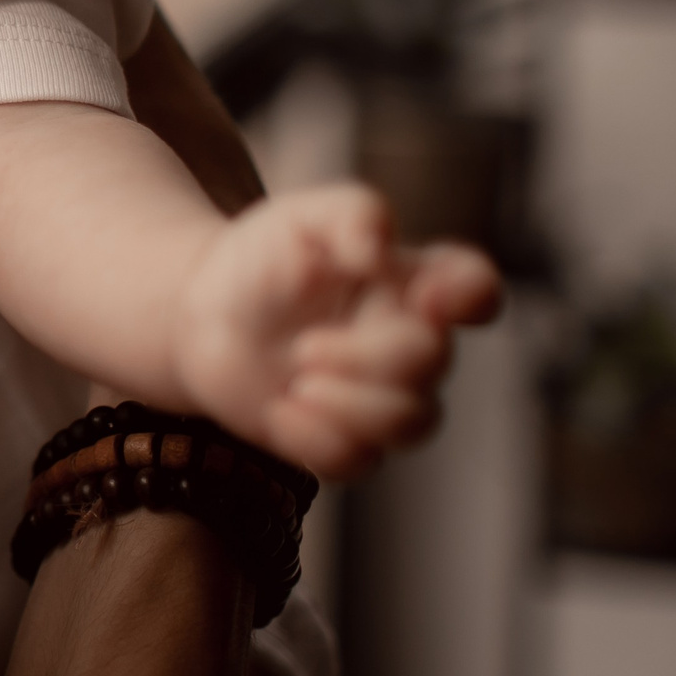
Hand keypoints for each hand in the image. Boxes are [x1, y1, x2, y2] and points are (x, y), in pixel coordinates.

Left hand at [172, 184, 502, 479]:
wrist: (201, 312)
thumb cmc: (262, 256)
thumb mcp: (300, 218)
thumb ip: (350, 215)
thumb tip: (382, 245)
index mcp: (408, 281)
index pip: (474, 287)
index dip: (471, 296)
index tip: (427, 297)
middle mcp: (407, 340)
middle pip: (432, 363)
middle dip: (366, 357)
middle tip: (304, 347)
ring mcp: (381, 395)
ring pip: (414, 424)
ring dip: (351, 406)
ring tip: (296, 381)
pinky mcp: (344, 438)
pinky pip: (360, 460)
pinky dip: (316, 440)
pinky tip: (279, 410)